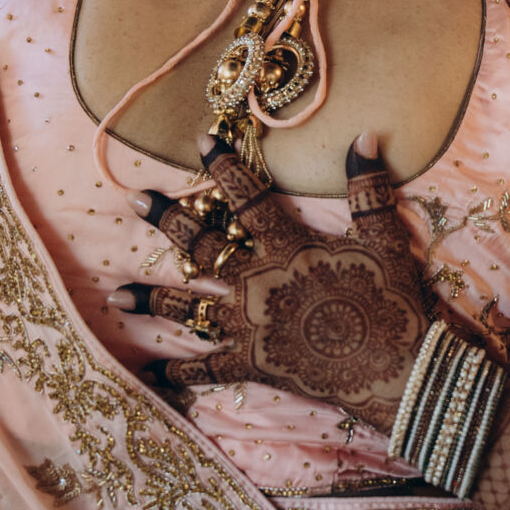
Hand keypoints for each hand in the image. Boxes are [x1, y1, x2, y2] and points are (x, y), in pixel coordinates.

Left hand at [110, 134, 429, 432]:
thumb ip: (369, 187)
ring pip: (188, 307)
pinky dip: (179, 372)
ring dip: (150, 298)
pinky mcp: (252, 363)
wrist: (394, 366)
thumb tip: (366, 136)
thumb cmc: (392, 299)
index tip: (200, 139)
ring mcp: (249, 325)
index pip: (249, 197)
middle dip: (166, 220)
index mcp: (288, 246)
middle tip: (135, 199)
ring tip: (115, 293)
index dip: (224, 166)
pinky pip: (207, 369)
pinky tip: (154, 371)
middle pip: (202, 246)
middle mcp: (258, 281)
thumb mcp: (385, 237)